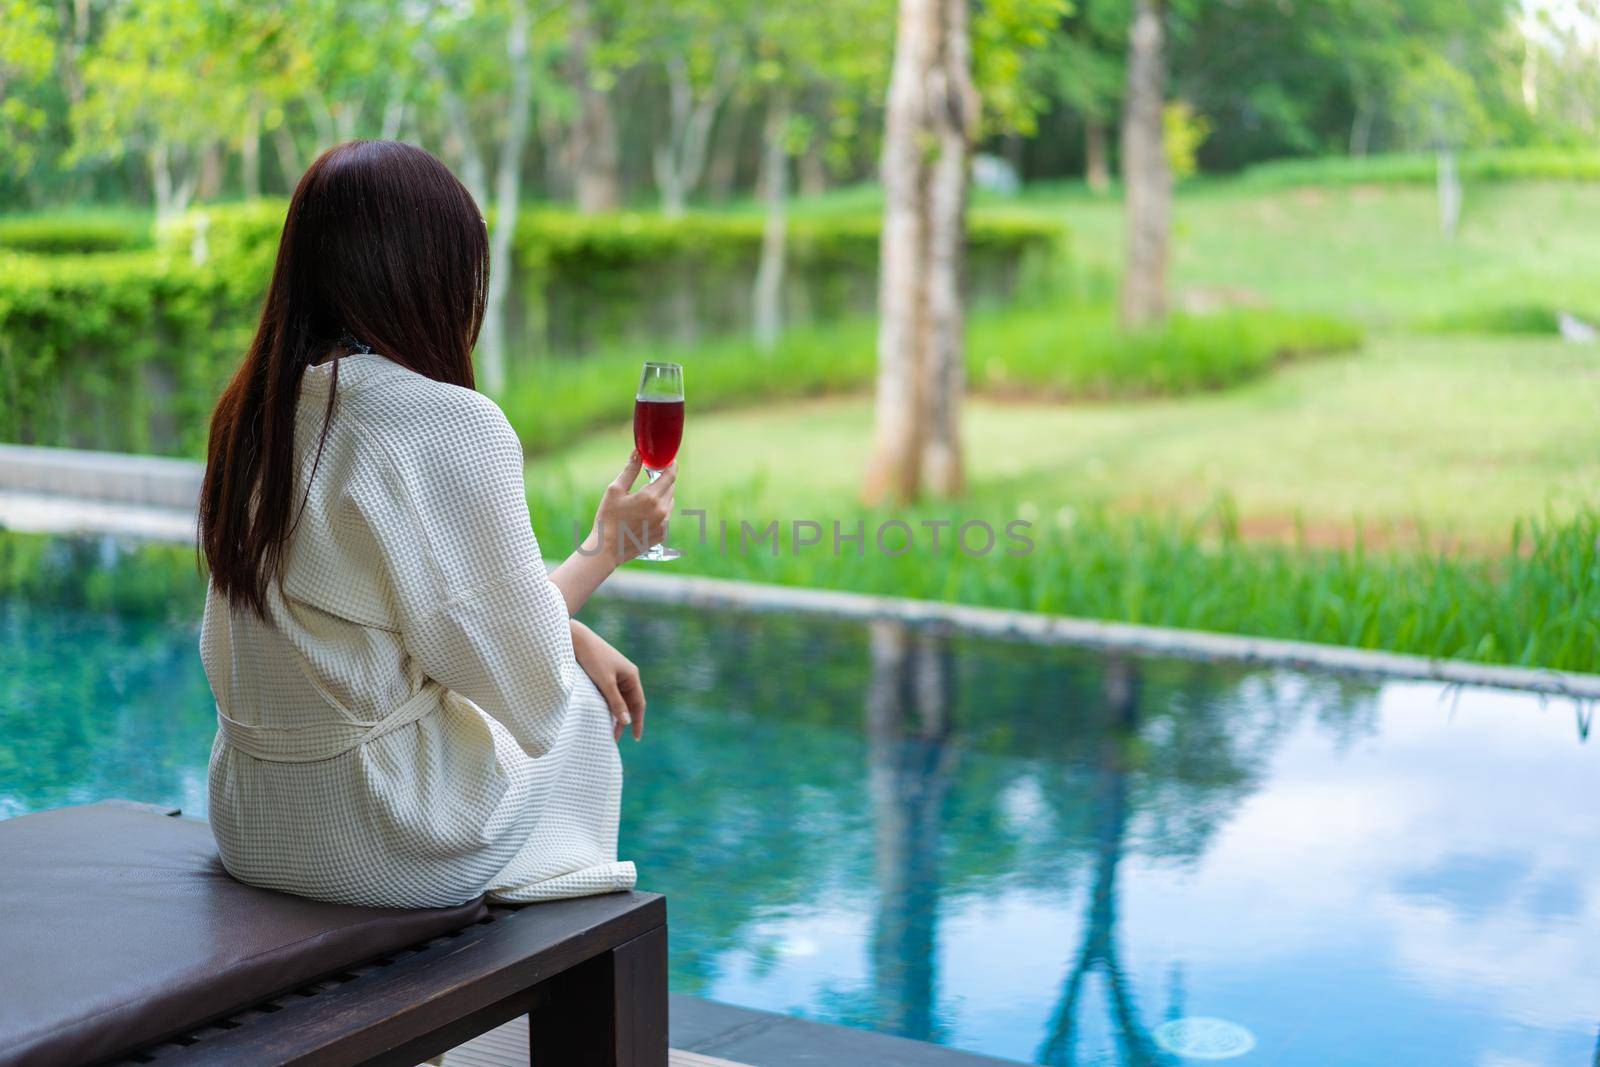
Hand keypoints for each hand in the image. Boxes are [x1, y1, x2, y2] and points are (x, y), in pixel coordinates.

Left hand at [570, 619, 645, 741]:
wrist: (576, 638)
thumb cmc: (592, 657)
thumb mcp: (605, 682)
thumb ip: (615, 702)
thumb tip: (626, 722)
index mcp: (632, 675)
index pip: (638, 704)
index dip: (638, 721)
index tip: (635, 738)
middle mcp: (626, 675)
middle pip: (628, 703)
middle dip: (623, 721)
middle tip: (614, 739)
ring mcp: (614, 674)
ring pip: (618, 699)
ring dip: (613, 714)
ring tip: (605, 730)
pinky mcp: (603, 673)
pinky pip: (608, 694)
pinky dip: (606, 705)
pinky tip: (599, 714)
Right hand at [588, 451, 675, 565]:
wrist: (607, 549)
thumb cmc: (608, 518)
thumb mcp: (615, 490)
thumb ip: (630, 470)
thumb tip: (638, 452)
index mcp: (650, 497)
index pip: (670, 476)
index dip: (672, 466)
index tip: (671, 461)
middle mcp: (661, 510)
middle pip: (670, 488)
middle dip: (664, 481)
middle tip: (652, 479)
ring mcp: (664, 524)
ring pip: (669, 502)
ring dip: (662, 496)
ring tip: (645, 499)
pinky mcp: (662, 534)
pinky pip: (666, 517)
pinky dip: (659, 512)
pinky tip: (644, 515)